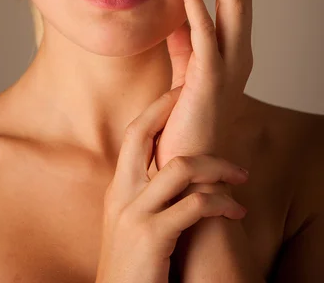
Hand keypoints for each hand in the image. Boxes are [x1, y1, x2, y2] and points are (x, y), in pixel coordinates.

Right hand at [96, 85, 247, 282]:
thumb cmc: (132, 266)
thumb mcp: (130, 224)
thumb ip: (144, 195)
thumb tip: (173, 171)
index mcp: (118, 188)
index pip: (133, 134)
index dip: (156, 109)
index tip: (178, 93)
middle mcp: (122, 194)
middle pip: (140, 133)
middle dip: (170, 108)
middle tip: (196, 98)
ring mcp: (135, 213)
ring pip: (181, 167)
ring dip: (218, 166)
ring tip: (240, 175)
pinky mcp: (152, 237)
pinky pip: (195, 206)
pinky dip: (221, 203)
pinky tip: (235, 210)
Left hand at [153, 0, 253, 187]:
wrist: (185, 167)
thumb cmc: (182, 119)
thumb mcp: (185, 70)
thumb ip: (185, 41)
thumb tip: (179, 12)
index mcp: (232, 49)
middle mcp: (239, 53)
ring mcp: (230, 65)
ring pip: (235, 4)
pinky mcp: (210, 79)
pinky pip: (206, 32)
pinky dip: (194, 2)